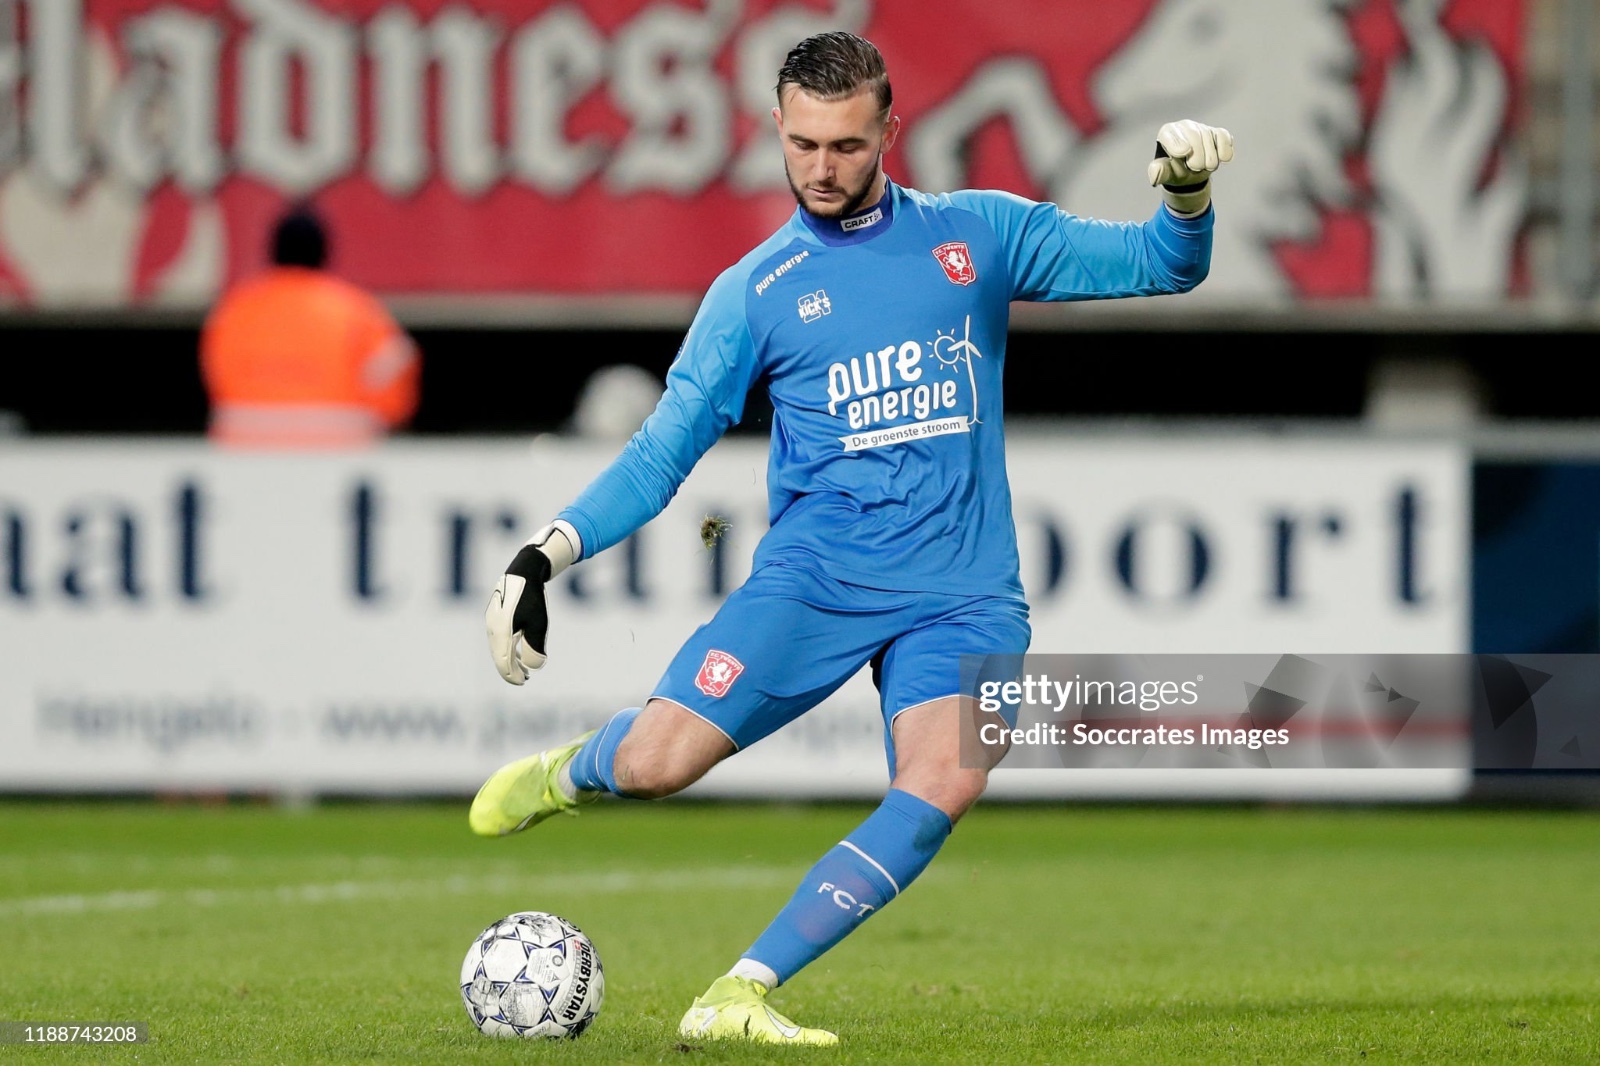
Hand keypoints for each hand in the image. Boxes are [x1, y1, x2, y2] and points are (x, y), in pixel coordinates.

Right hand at [486, 522, 578, 684]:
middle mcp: (492, 629)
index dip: (513, 676)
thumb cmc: (533, 598)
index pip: (503, 663)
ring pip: (498, 648)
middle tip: (526, 679)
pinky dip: (507, 647)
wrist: (524, 571)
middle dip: (511, 670)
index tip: (524, 682)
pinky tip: (517, 649)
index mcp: (500, 632)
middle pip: (499, 657)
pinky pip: (498, 638)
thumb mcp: (539, 625)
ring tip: (523, 667)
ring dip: (509, 659)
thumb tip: (534, 666)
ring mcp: (491, 621)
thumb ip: (535, 648)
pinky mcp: (494, 615)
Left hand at [1146, 120, 1233, 214]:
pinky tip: (1223, 158)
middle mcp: (1184, 126)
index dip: (1178, 145)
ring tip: (1205, 167)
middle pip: (1193, 135)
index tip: (1183, 154)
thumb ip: (1159, 173)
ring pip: (1209, 137)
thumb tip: (1154, 175)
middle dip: (1196, 155)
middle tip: (1195, 168)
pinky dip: (1225, 149)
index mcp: (1167, 132)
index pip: (1172, 135)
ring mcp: (1202, 128)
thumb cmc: (1174, 170)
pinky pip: (1223, 136)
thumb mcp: (1165, 174)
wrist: (1190, 174)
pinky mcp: (1217, 133)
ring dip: (1210, 157)